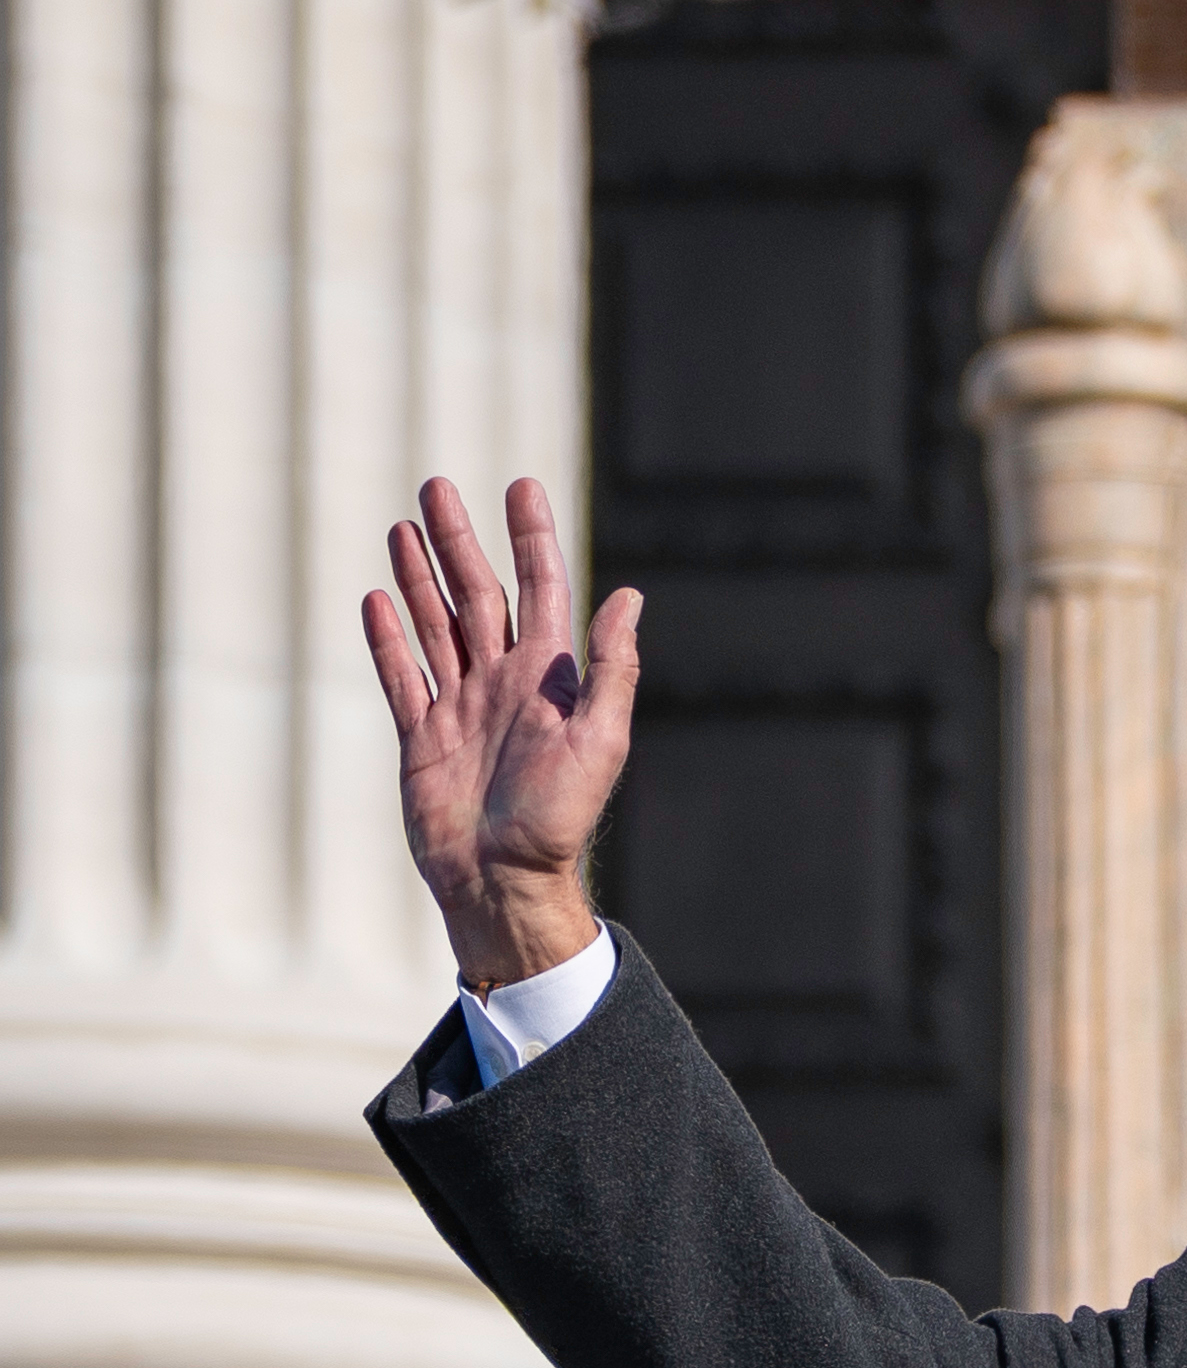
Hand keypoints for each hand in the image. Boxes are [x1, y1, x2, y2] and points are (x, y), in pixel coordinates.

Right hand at [362, 473, 639, 989]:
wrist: (503, 882)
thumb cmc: (558, 819)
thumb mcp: (599, 740)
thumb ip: (611, 668)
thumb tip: (630, 596)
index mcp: (548, 680)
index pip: (540, 589)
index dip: (531, 538)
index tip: (521, 486)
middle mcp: (503, 685)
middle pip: (477, 595)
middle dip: (459, 541)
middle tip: (437, 486)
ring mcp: (460, 709)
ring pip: (436, 626)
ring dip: (420, 578)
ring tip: (404, 525)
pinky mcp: (422, 740)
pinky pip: (401, 678)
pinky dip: (387, 640)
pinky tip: (376, 598)